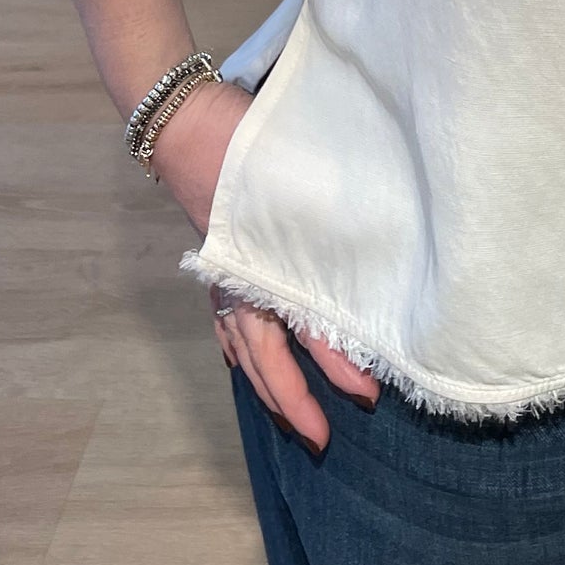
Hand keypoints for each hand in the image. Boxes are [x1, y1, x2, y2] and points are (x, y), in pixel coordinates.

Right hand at [150, 75, 381, 445]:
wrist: (188, 123)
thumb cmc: (248, 143)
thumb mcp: (302, 177)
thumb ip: (332, 219)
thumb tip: (376, 253)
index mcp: (262, 268)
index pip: (304, 331)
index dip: (336, 365)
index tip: (368, 394)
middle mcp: (238, 284)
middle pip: (267, 359)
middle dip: (295, 401)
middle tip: (324, 441)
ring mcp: (222, 277)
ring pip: (244, 349)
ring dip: (268, 387)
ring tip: (291, 421)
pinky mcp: (218, 264)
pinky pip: (227, 323)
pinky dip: (239, 350)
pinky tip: (246, 365)